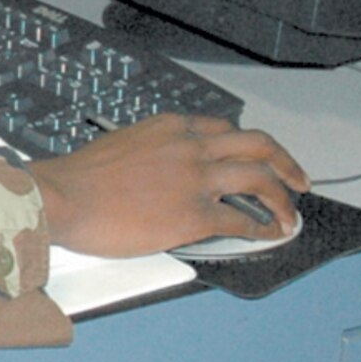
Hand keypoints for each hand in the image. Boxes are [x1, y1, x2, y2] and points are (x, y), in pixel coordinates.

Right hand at [30, 115, 310, 257]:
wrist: (62, 197)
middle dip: (285, 161)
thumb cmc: (78, 178)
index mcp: (171, 126)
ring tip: (290, 214)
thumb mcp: (121, 146)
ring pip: (259, 178)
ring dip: (282, 198)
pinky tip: (266, 234)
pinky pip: (241, 218)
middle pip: (257, 144)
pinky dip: (261, 227)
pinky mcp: (194, 214)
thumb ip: (151, 153)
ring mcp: (196, 179)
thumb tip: (162, 174)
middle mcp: (190, 146)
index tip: (256, 157)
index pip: (224, 129)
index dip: (246, 146)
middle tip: (298, 179)